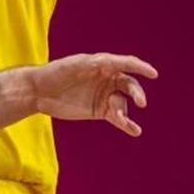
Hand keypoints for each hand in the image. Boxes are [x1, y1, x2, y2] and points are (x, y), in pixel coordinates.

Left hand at [29, 53, 157, 136]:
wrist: (40, 91)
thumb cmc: (56, 72)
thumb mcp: (75, 65)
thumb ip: (92, 65)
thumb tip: (107, 62)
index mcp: (102, 63)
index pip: (126, 64)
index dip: (141, 67)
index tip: (153, 74)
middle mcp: (107, 78)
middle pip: (129, 85)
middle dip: (137, 93)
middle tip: (141, 102)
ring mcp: (105, 95)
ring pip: (123, 103)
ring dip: (125, 111)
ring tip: (121, 119)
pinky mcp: (100, 111)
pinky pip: (118, 117)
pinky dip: (127, 124)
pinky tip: (134, 130)